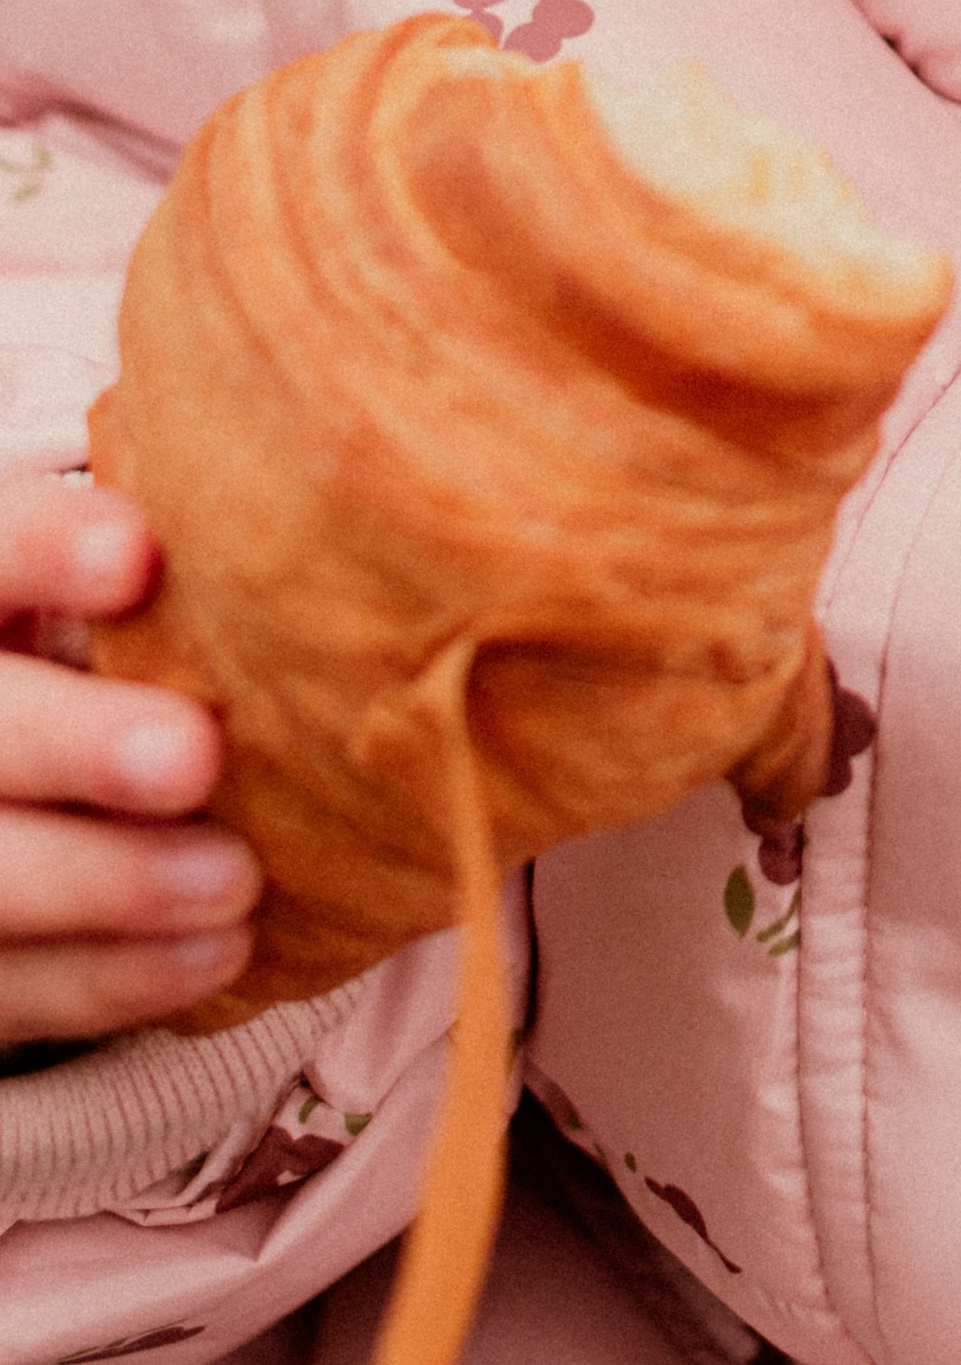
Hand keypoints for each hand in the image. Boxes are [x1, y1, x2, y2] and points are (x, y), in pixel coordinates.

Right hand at [0, 473, 256, 1042]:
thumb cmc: (137, 643)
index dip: (43, 551)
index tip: (135, 555)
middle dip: (76, 743)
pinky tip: (218, 952)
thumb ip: (206, 570)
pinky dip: (117, 975)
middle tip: (193, 756)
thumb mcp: (139, 584)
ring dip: (110, 880)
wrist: (62, 774)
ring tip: (235, 880)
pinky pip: (18, 981)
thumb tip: (366, 537)